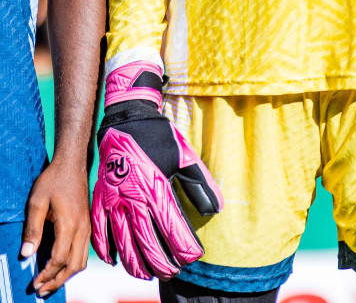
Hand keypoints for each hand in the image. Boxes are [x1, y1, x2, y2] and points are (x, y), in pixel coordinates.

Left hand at [23, 158, 89, 294]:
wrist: (73, 165)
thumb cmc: (53, 181)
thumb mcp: (36, 202)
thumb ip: (32, 230)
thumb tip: (26, 255)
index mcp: (70, 224)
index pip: (60, 258)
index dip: (47, 274)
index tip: (33, 283)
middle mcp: (83, 229)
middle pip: (74, 264)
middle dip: (58, 280)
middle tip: (41, 290)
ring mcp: (87, 227)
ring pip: (82, 260)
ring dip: (67, 275)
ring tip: (51, 283)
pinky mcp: (87, 225)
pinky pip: (84, 252)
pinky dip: (74, 264)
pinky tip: (62, 267)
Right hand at [90, 61, 221, 279]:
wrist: (127, 121)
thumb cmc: (160, 139)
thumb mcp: (186, 157)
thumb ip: (200, 184)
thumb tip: (216, 208)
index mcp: (157, 187)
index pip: (171, 225)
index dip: (182, 245)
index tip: (191, 258)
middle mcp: (134, 197)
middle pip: (146, 239)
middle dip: (160, 261)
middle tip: (171, 273)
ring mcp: (114, 199)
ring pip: (122, 240)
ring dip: (134, 261)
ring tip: (146, 274)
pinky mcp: (99, 198)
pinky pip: (99, 230)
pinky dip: (105, 248)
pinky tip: (115, 260)